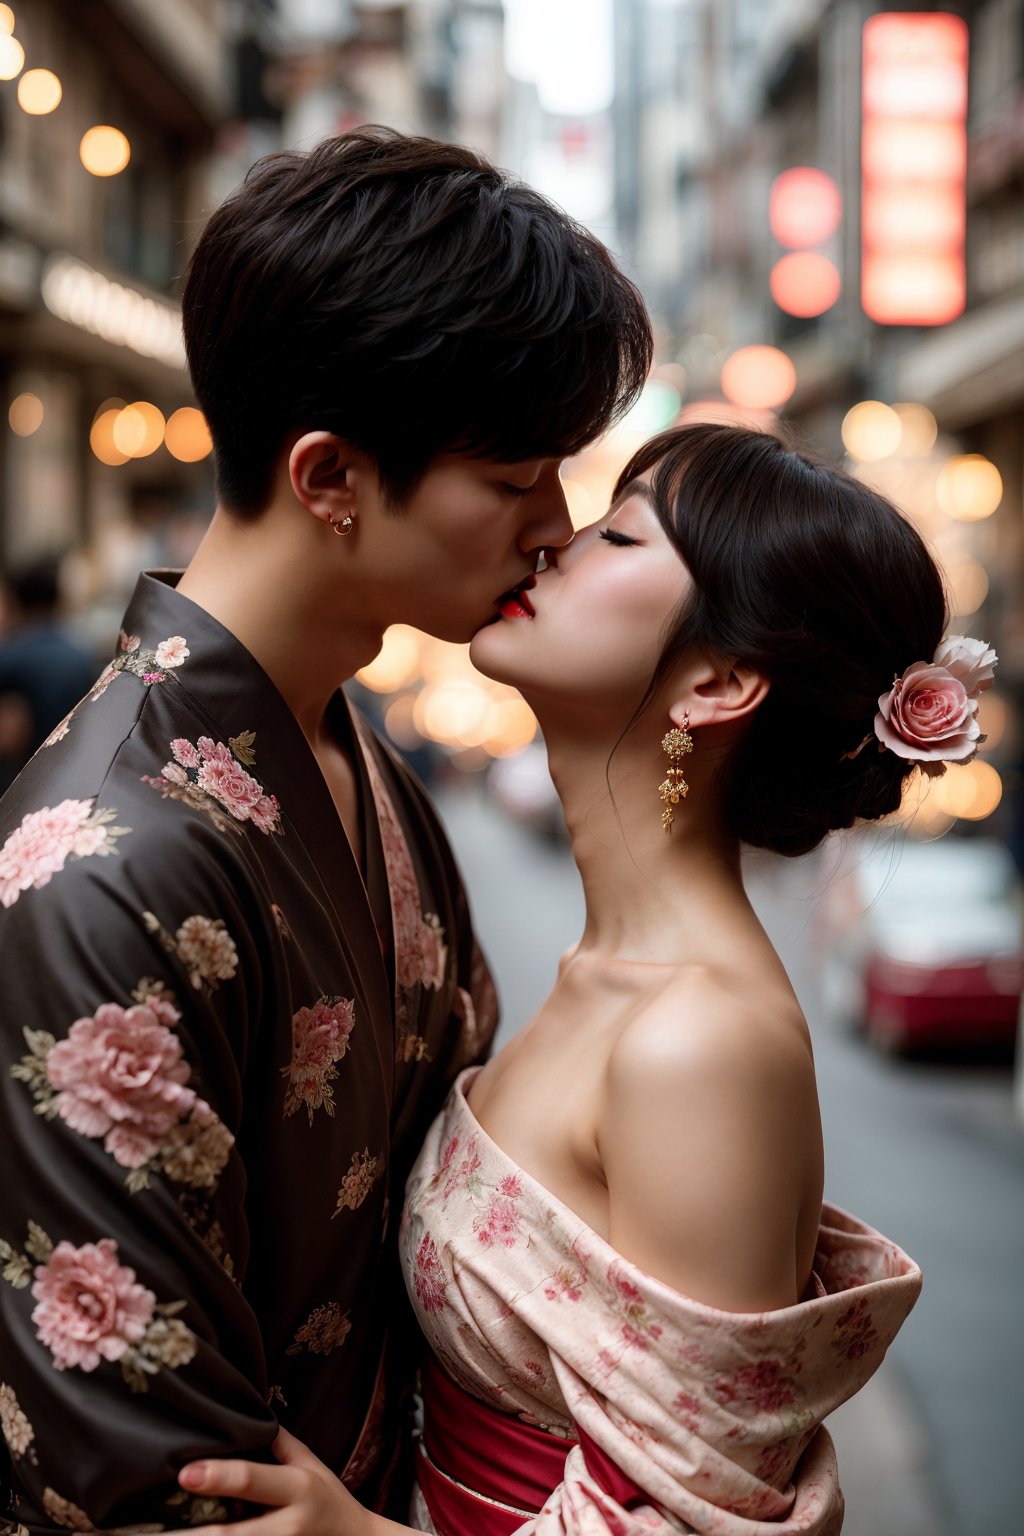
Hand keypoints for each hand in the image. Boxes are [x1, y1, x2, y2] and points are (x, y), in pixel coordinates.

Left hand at [170, 1427, 378, 1535]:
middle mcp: (288, 1527)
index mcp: (298, 1489)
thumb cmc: (329, 1499)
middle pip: (232, 1535)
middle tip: (147, 1534)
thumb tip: (241, 1412)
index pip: (253, 1480)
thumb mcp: (311, 1465)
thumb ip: (278, 1443)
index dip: (219, 1477)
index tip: (184, 1473)